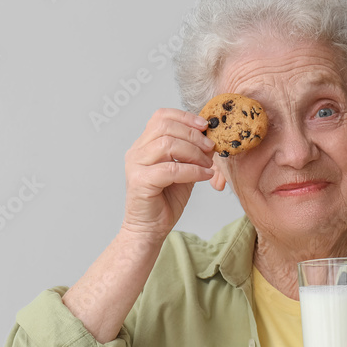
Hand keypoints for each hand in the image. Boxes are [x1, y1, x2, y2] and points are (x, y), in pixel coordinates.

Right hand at [120, 108, 217, 241]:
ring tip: (207, 164)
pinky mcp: (140, 181)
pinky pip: (171, 169)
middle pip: (165, 127)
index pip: (161, 116)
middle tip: (210, 147)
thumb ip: (192, 154)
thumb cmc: (165, 201)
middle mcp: (137, 152)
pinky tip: (204, 176)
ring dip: (194, 152)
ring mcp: (136, 165)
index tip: (205, 126)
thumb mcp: (183, 171)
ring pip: (167, 145)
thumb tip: (211, 139)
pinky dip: (192, 170)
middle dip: (193, 135)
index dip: (185, 117)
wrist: (150, 229)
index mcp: (144, 145)